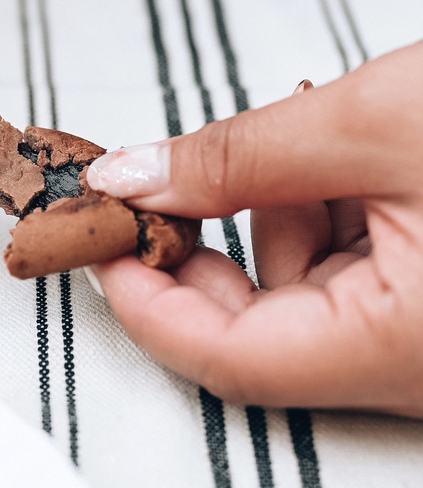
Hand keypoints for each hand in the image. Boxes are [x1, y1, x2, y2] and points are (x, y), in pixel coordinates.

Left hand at [85, 40, 422, 415]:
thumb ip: (237, 159)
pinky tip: (346, 161)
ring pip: (302, 296)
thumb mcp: (374, 122)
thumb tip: (132, 179)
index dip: (142, 301)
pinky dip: (326, 218)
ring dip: (275, 217)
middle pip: (256, 329)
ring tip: (312, 143)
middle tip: (175, 179)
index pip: (225, 360)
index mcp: (403, 346)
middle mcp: (419, 365)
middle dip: (207, 247)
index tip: (97, 241)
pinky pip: (352, 278)